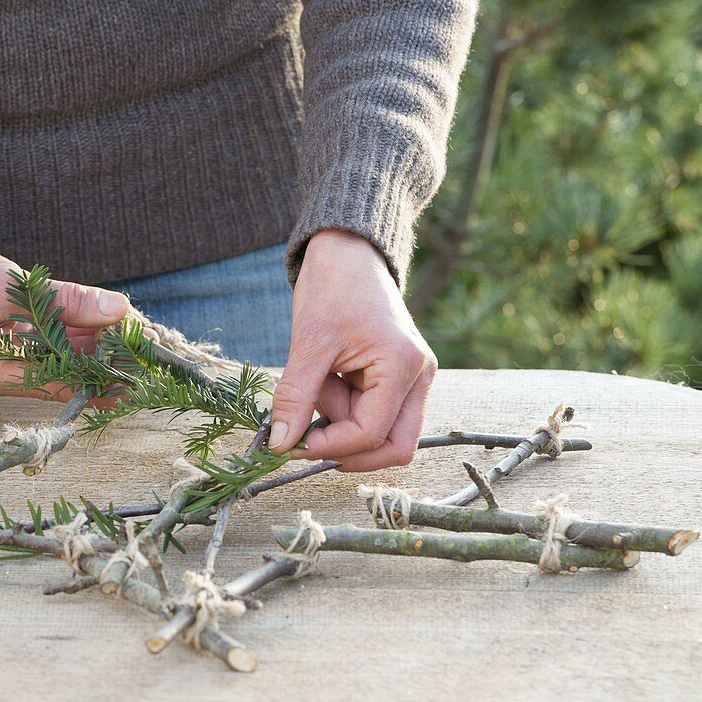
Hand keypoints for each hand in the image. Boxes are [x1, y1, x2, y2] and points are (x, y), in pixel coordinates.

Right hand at [0, 224, 130, 401]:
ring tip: (138, 338)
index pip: (55, 379)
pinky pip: (42, 353)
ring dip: (92, 350)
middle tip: (150, 347)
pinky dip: (70, 340)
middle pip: (58, 377)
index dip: (102, 369)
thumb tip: (122, 311)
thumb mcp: (13, 283)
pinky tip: (106, 331)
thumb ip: (69, 300)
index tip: (140, 362)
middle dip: (104, 360)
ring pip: (55, 365)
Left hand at [267, 230, 436, 470]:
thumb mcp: (308, 342)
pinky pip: (376, 416)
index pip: (372, 433)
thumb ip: (295, 397)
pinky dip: (346, 411)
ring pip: (384, 435)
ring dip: (344, 424)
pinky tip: (330, 382)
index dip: (330, 446)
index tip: (291, 443)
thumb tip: (282, 446)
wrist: (348, 253)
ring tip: (321, 383)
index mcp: (403, 363)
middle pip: (394, 447)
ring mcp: (414, 379)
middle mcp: (419, 376)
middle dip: (347, 448)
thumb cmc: (332, 286)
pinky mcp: (400, 380)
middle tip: (305, 435)